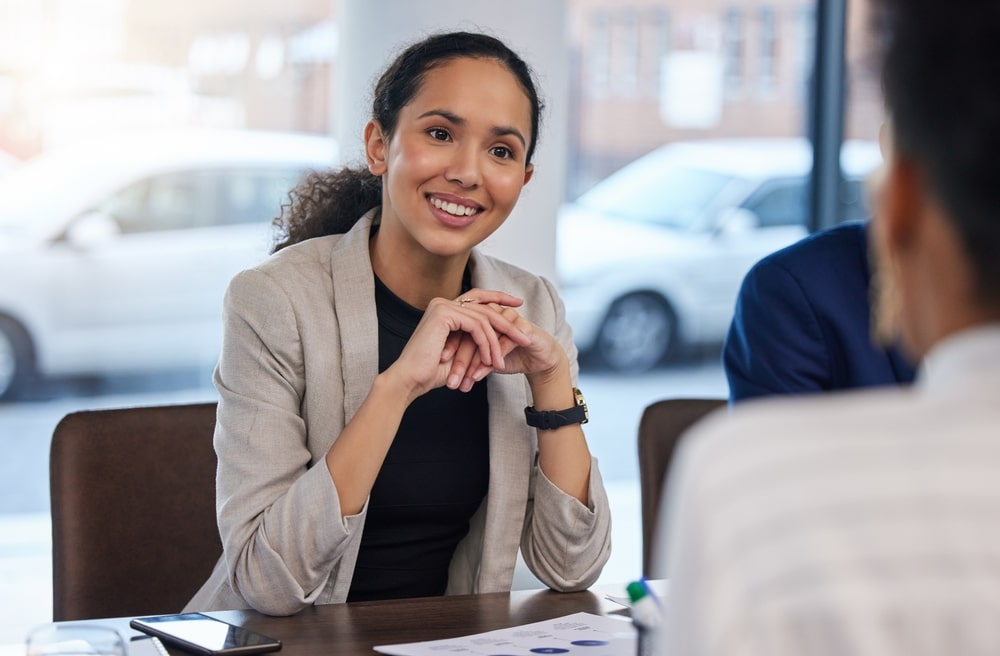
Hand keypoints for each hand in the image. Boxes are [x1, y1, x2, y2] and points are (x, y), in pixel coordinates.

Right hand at [386, 289, 529, 399]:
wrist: (410, 380)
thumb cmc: (430, 372)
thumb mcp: (460, 353)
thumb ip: (474, 341)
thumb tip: (499, 340)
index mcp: (444, 309)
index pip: (477, 298)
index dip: (499, 299)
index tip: (518, 304)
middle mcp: (443, 303)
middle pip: (484, 307)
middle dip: (507, 322)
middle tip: (525, 335)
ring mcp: (443, 306)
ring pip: (483, 319)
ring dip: (497, 342)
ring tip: (504, 361)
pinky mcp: (444, 313)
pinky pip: (476, 326)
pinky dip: (486, 344)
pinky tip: (491, 359)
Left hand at [446, 300, 564, 391]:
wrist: (539, 361)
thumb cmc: (509, 357)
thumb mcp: (483, 357)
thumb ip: (466, 354)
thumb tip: (441, 364)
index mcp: (482, 313)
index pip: (460, 327)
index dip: (450, 345)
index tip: (438, 365)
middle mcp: (494, 311)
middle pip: (470, 333)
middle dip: (460, 359)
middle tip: (451, 379)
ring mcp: (508, 317)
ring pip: (485, 338)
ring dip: (474, 361)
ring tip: (465, 380)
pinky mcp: (522, 327)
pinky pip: (503, 342)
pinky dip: (490, 359)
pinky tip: (481, 374)